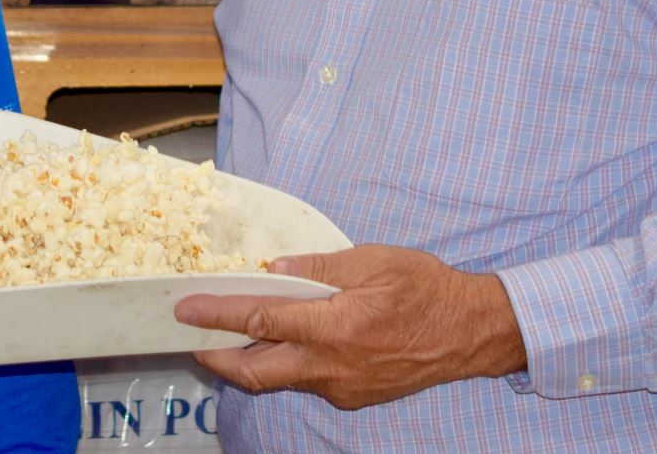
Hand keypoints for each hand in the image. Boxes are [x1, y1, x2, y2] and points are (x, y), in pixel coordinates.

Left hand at [173, 244, 527, 410]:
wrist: (471, 332)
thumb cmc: (426, 289)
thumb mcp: (374, 261)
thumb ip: (320, 266)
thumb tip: (274, 267)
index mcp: (336, 327)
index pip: (261, 320)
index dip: (217, 315)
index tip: (186, 310)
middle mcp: (333, 366)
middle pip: (256, 371)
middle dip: (217, 357)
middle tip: (192, 337)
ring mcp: (343, 387)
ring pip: (281, 379)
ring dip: (251, 360)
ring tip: (231, 334)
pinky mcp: (354, 395)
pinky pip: (308, 381)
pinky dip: (286, 363)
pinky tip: (284, 341)